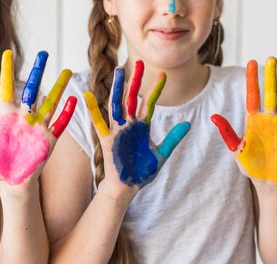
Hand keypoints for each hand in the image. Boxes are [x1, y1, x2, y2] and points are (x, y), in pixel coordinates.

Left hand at [0, 50, 76, 186]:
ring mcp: (38, 128)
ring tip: (66, 70)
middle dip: (38, 71)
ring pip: (50, 102)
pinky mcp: (48, 140)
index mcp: (7, 116)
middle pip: (32, 89)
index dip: (7, 71)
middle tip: (44, 53)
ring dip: (58, 87)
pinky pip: (60, 124)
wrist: (11, 183)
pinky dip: (66, 113)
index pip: (7, 88)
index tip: (8, 54)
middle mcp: (24, 118)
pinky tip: (73, 99)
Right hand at [85, 60, 189, 196]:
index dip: (155, 90)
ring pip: (117, 104)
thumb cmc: (141, 173)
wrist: (127, 187)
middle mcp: (129, 125)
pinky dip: (93, 110)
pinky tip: (88, 96)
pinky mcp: (107, 140)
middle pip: (132, 98)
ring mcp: (117, 131)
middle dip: (135, 80)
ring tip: (119, 70)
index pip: (149, 103)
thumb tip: (188, 124)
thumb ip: (172, 139)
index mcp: (142, 127)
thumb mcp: (161, 154)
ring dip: (118, 88)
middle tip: (139, 62)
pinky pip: (99, 122)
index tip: (163, 75)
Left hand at [211, 57, 276, 183]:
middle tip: (271, 58)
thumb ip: (227, 131)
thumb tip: (213, 116)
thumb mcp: (236, 148)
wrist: (266, 180)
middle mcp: (269, 117)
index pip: (253, 94)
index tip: (251, 62)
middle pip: (270, 92)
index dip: (252, 79)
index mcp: (254, 119)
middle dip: (270, 75)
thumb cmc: (250, 165)